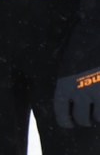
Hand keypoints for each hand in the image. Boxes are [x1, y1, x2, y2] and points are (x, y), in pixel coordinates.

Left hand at [55, 0, 99, 127]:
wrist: (99, 30)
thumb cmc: (83, 40)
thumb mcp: (65, 57)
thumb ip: (64, 73)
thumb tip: (58, 74)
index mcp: (64, 84)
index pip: (61, 113)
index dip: (66, 122)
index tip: (70, 124)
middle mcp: (81, 91)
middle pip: (82, 118)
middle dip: (85, 120)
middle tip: (88, 118)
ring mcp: (99, 92)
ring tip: (99, 112)